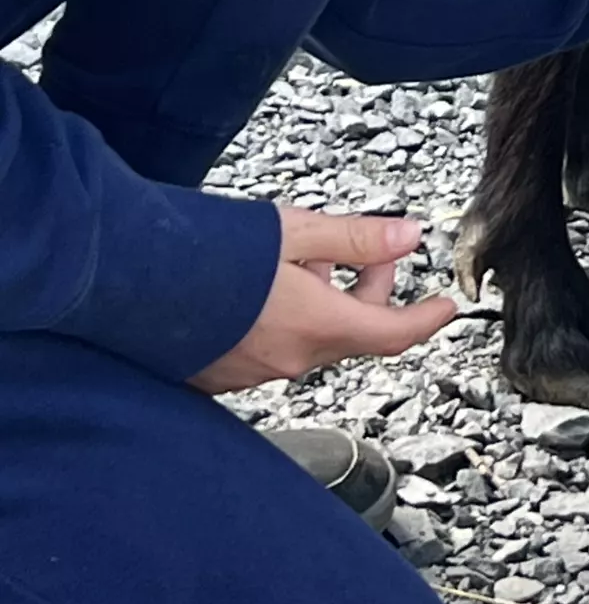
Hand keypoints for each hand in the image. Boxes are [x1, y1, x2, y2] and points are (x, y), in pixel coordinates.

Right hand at [189, 208, 456, 392]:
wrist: (126, 277)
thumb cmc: (211, 248)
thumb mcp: (295, 230)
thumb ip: (357, 238)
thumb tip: (412, 237)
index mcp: (316, 325)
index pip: (392, 335)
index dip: (426, 321)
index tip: (447, 306)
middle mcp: (290, 359)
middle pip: (353, 330)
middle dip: (368, 290)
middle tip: (357, 249)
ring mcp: (253, 373)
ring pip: (313, 337)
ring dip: (324, 300)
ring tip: (297, 254)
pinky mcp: (222, 373)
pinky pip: (274, 347)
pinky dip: (288, 316)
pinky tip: (262, 282)